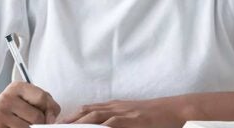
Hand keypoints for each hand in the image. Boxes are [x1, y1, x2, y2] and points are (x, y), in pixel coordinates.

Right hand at [0, 82, 60, 127]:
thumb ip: (46, 102)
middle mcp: (6, 99)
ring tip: (25, 122)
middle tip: (35, 120)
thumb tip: (52, 120)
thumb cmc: (16, 104)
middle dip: (41, 121)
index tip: (49, 114)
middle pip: (37, 117)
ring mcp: (0, 115)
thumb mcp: (30, 96)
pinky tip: (19, 126)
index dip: (50, 108)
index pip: (42, 98)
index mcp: (17, 87)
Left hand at [61, 97, 185, 127]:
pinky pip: (111, 124)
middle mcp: (115, 107)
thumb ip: (117, 121)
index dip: (72, 116)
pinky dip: (99, 127)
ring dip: (79, 123)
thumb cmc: (155, 117)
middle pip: (86, 111)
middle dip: (69, 120)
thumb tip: (103, 126)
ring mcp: (123, 113)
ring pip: (95, 116)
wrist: (175, 110)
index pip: (88, 109)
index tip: (59, 123)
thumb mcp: (133, 117)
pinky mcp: (132, 120)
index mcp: (114, 107)